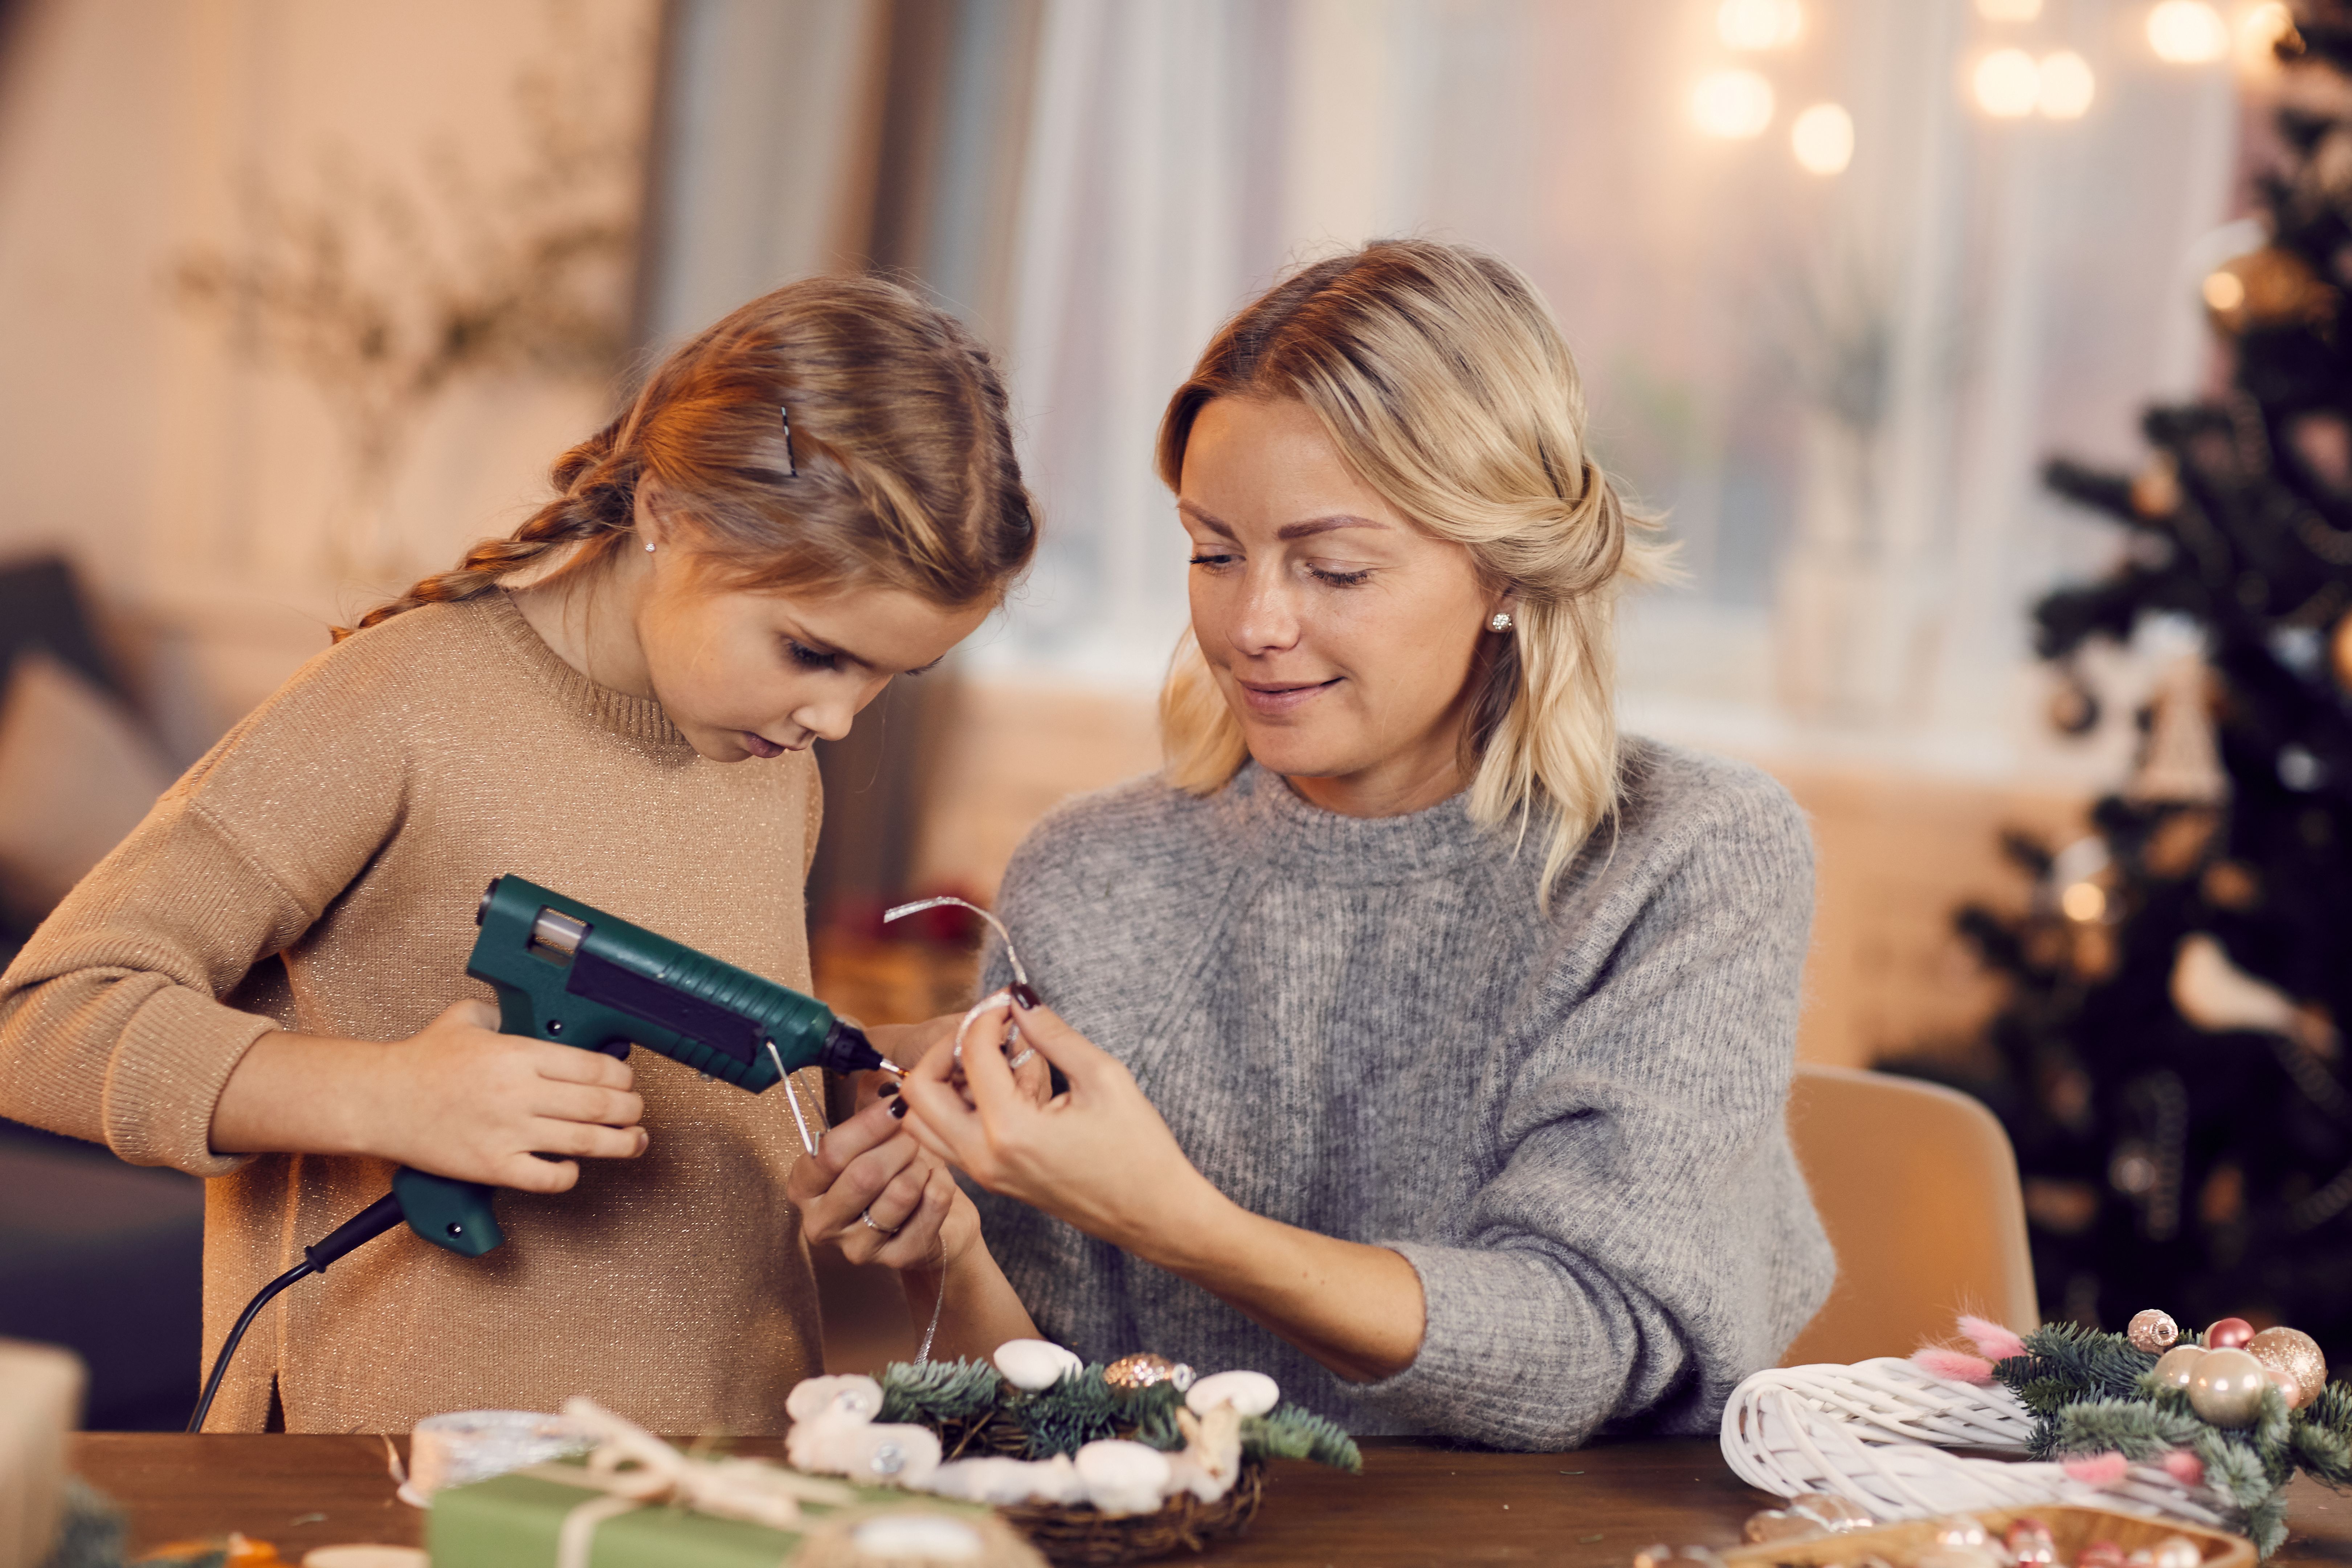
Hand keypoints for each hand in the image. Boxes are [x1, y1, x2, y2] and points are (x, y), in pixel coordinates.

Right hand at [364, 1000, 646, 1191]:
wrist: (380, 1100)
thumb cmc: (422, 1060)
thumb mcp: (468, 1017)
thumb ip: (506, 1012)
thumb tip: (535, 1017)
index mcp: (518, 1055)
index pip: (593, 1067)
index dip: (621, 1077)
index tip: (627, 1081)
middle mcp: (519, 1094)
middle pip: (598, 1105)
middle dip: (630, 1109)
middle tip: (637, 1111)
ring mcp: (508, 1133)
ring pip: (584, 1142)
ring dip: (620, 1144)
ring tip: (635, 1142)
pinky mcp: (492, 1167)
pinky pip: (546, 1177)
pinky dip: (568, 1175)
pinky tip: (573, 1167)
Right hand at [786, 1094, 976, 1271]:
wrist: (930, 1220)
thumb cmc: (892, 1171)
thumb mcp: (870, 1141)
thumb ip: (867, 1114)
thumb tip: (883, 1080)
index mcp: (805, 1187)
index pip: (831, 1153)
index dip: (868, 1125)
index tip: (896, 1104)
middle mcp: (822, 1223)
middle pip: (864, 1175)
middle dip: (899, 1145)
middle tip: (914, 1134)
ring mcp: (858, 1248)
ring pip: (901, 1192)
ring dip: (921, 1166)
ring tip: (923, 1161)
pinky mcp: (897, 1259)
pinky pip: (930, 1208)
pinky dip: (941, 1185)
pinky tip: (936, 1181)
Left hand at [897, 996, 1218, 1254]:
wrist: (1153, 1214)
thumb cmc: (1138, 1148)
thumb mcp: (1102, 1077)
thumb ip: (1052, 1034)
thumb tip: (1018, 998)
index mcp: (1010, 1130)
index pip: (972, 1053)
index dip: (988, 1014)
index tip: (1011, 1000)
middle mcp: (983, 1157)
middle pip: (919, 1089)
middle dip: (947, 1047)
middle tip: (989, 1030)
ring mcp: (983, 1174)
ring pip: (923, 1119)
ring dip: (945, 1080)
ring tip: (994, 1060)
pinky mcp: (991, 1179)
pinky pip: (947, 1137)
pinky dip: (958, 1105)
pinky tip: (1007, 1088)